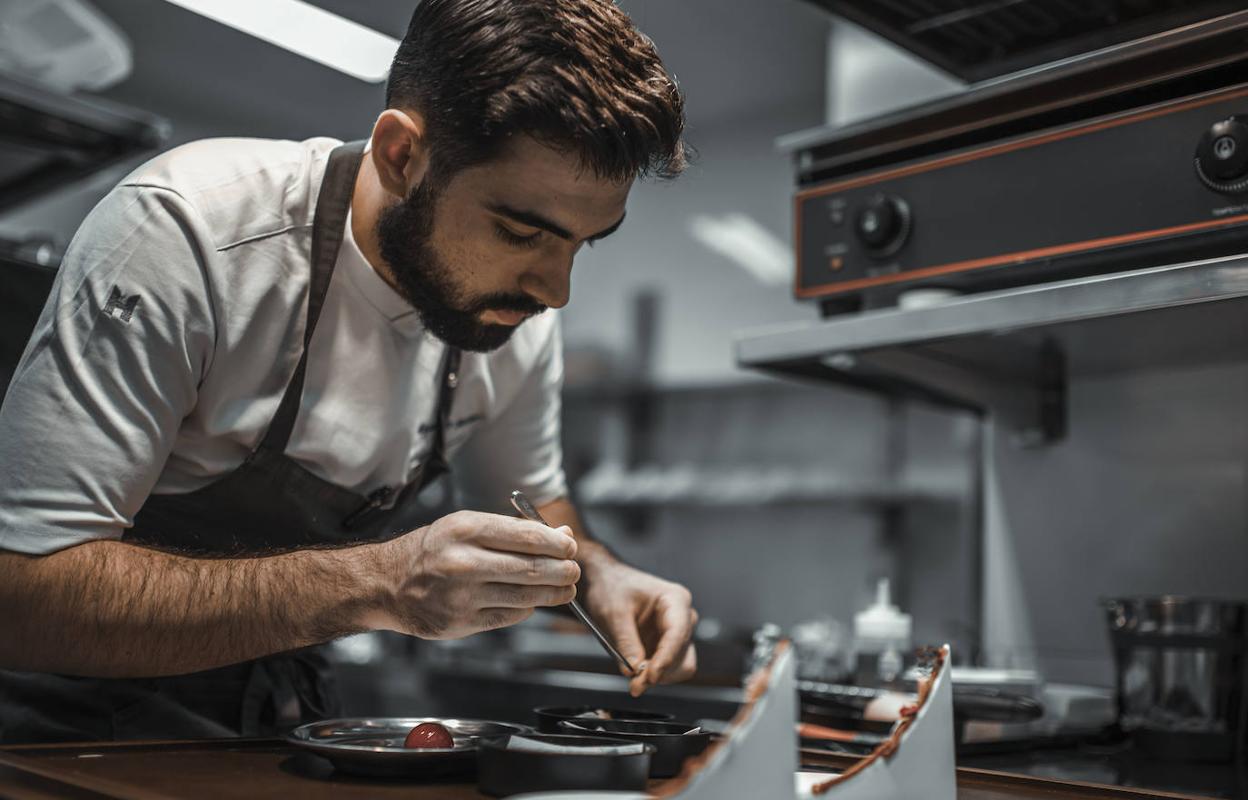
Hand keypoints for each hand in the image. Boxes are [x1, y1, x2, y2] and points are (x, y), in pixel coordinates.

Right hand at [375, 510, 580, 638]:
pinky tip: (531, 602)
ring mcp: (461, 595)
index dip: (557, 544)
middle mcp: (463, 562)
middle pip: (530, 568)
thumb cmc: (434, 549)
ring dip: (553, 594)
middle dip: (562, 571)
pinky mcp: (460, 622)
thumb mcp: (468, 526)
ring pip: (524, 597)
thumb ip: (513, 531)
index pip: (527, 536)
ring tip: (565, 589)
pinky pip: (508, 617)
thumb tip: (562, 537)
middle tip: (573, 571)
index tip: (570, 547)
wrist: (388, 583)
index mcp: (466, 530)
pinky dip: (526, 609)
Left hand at [579, 559, 697, 695]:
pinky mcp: (667, 645)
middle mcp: (682, 617)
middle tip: (635, 684)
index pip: (677, 634)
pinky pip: (669, 667)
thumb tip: (634, 669)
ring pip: (680, 665)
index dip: (665, 659)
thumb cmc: (612, 586)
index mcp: (675, 600)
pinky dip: (654, 674)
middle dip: (661, 672)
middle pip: (683, 655)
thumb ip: (625, 641)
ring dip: (658, 676)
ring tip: (634, 680)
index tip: (649, 676)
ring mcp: (677, 633)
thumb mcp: (614, 613)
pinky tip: (637, 673)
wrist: (606, 581)